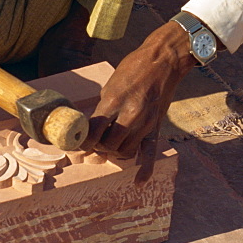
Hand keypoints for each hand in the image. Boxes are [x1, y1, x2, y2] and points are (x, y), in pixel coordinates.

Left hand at [85, 21, 194, 182]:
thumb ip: (103, 107)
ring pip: (125, 152)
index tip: (78, 143)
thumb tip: (92, 126)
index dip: (83, 141)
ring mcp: (145, 122)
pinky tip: (138, 182)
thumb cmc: (133, 68)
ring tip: (110, 145)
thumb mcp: (111, 85)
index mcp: (113, 100)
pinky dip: (145, 170)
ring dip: (115, 152)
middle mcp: (129, 114)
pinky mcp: (156, 126)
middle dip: (98, 147)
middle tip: (95, 143)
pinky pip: (150, 153)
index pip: (92, 131)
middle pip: (107, 145)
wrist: (163, 60)